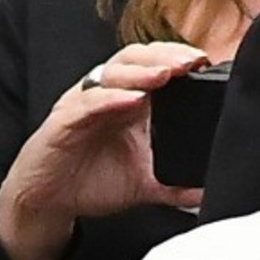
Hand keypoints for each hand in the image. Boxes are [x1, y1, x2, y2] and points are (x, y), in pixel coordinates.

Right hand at [0, 42, 210, 259]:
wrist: (49, 202)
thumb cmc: (92, 182)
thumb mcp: (145, 184)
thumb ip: (177, 185)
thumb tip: (210, 192)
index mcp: (129, 103)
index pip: (155, 67)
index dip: (179, 60)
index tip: (207, 64)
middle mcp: (107, 96)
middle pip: (136, 60)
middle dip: (165, 57)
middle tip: (191, 62)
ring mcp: (84, 105)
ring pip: (111, 74)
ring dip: (141, 72)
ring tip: (166, 74)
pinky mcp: (63, 122)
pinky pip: (86, 104)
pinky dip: (109, 99)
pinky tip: (130, 100)